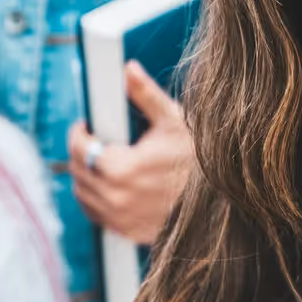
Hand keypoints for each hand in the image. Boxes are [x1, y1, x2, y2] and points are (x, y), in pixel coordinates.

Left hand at [68, 61, 192, 246]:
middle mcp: (117, 198)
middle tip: (95, 140)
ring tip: (102, 161)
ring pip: (83, 196)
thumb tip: (128, 69)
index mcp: (123, 168)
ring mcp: (121, 219)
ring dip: (86, 177)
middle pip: (78, 172)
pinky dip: (96, 200)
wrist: (222, 203)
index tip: (85, 125)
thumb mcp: (174, 121)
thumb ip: (146, 94)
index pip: (81, 149)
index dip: (79, 133)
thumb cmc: (199, 159)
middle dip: (82, 152)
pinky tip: (109, 187)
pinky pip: (97, 216)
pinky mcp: (128, 232)